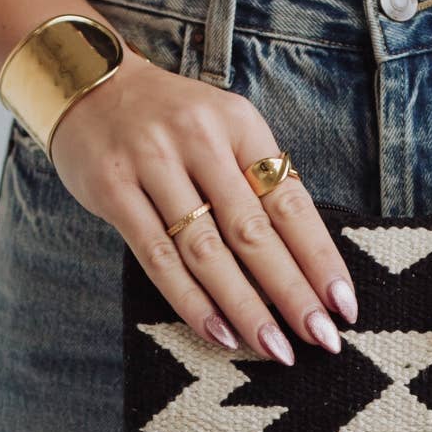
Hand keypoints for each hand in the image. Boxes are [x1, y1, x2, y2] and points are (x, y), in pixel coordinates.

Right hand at [49, 48, 358, 363]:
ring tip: (275, 348)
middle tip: (321, 339)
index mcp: (240, 125)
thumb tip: (307, 265)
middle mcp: (199, 139)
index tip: (344, 304)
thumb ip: (259, 185)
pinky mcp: (113, 189)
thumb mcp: (225, 133)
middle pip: (253, 231)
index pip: (290, 201)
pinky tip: (220, 333)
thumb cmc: (174, 123)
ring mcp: (152, 163)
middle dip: (291, 292)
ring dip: (245, 307)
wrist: (88, 83)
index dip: (320, 257)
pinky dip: (191, 301)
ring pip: (207, 251)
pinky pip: (157, 259)